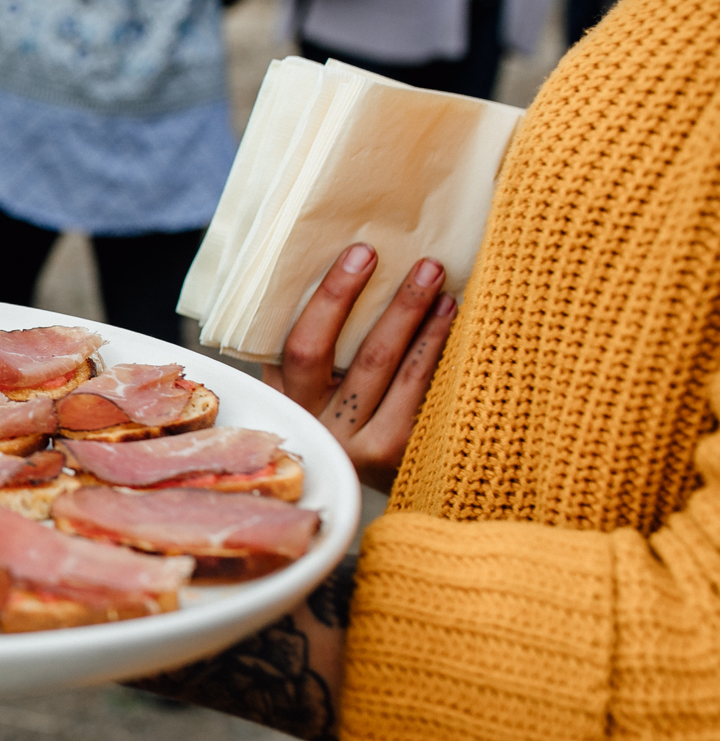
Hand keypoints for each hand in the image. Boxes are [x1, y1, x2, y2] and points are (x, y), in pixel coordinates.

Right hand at [261, 243, 456, 491]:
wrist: (348, 486)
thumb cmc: (325, 416)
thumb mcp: (300, 388)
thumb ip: (304, 348)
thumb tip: (332, 268)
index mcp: (289, 401)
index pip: (301, 346)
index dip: (332, 298)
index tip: (360, 254)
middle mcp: (323, 426)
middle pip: (365, 359)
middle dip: (398, 306)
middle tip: (425, 265)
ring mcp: (364, 446)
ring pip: (400, 374)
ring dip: (424, 323)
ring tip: (442, 285)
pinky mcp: (400, 455)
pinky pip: (425, 396)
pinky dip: (439, 354)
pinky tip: (451, 324)